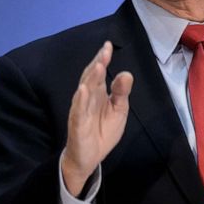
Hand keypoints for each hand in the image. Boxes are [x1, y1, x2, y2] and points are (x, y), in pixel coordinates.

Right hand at [61, 41, 133, 195]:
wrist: (88, 158)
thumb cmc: (102, 132)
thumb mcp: (118, 111)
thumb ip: (121, 93)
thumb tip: (126, 73)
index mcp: (97, 93)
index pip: (99, 73)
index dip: (102, 59)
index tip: (108, 46)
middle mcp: (87, 98)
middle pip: (91, 77)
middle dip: (97, 63)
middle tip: (105, 51)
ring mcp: (81, 110)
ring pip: (84, 90)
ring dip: (90, 78)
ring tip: (98, 65)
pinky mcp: (77, 124)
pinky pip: (78, 110)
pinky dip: (80, 100)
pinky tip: (83, 90)